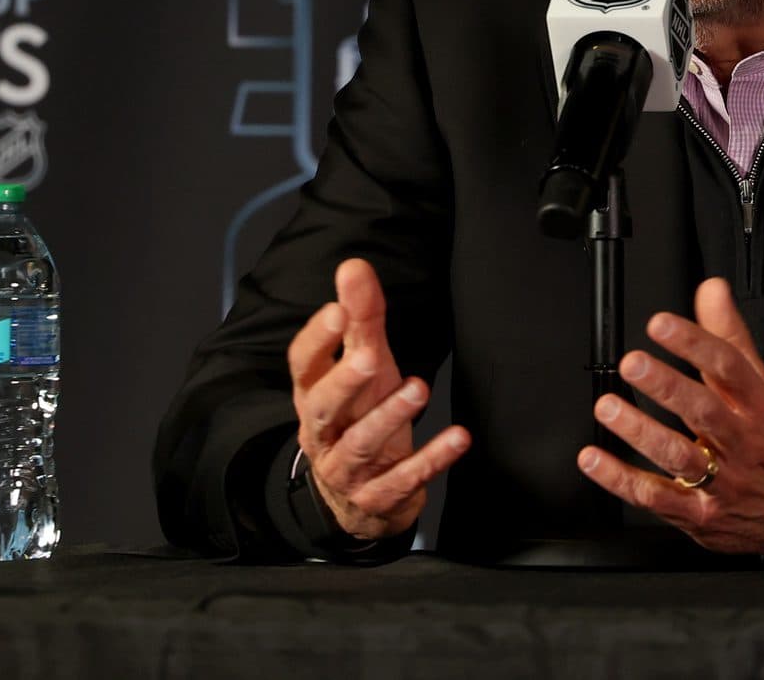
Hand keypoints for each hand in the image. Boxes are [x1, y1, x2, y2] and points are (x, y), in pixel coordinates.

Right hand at [286, 258, 470, 539]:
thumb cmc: (357, 416)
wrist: (354, 498)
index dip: (317, 340)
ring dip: (389, 416)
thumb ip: (359, 320)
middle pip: (325, 407)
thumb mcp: (361, 368)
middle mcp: (323, 432)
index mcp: (313, 395)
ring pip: (361, 444)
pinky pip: (403, 480)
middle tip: (370, 357)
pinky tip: (459, 438)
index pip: (303, 365)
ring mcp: (348, 468)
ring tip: (419, 388)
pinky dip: (430, 460)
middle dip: (345, 381)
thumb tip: (353, 266)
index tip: (336, 311)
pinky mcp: (378, 496)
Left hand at [576, 277, 763, 553]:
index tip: (661, 325)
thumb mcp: (763, 387)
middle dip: (666, 386)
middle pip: (704, 412)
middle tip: (633, 363)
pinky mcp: (699, 514)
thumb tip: (711, 290)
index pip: (730, 368)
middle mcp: (741, 444)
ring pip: (678, 457)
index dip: (695, 343)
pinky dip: (620, 480)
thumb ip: (730, 337)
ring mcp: (721, 482)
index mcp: (760, 407)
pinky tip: (595, 459)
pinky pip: (655, 498)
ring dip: (639, 432)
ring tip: (608, 407)